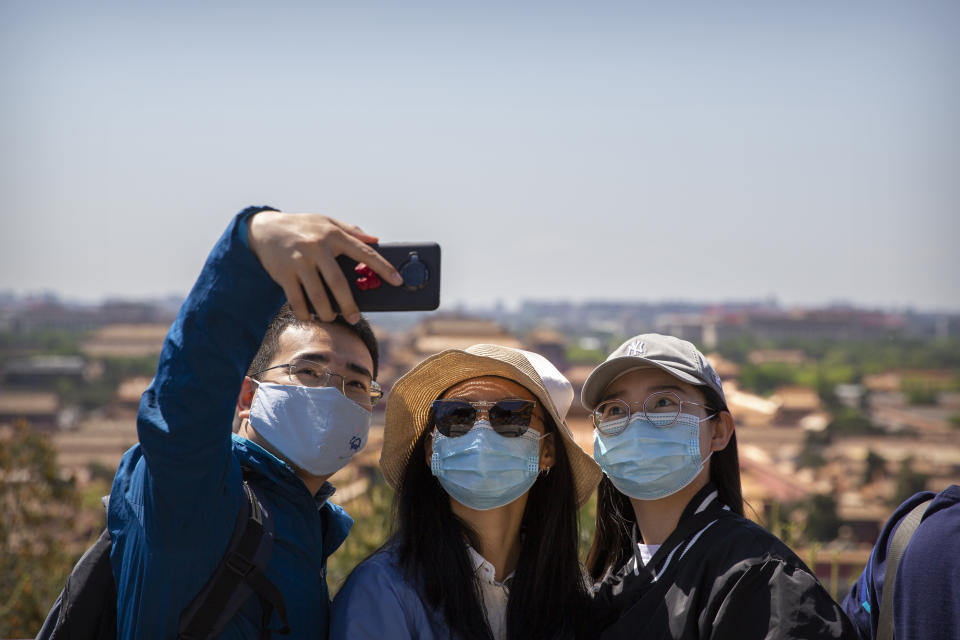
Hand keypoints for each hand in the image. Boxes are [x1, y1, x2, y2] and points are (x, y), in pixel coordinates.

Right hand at [247, 211, 402, 322]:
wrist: (264, 228)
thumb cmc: (303, 227)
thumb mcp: (326, 221)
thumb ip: (351, 230)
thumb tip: (375, 240)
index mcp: (333, 234)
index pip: (364, 252)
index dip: (383, 267)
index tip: (397, 281)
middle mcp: (317, 248)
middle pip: (338, 282)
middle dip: (349, 304)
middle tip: (356, 318)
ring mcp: (299, 261)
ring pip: (317, 295)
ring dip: (327, 312)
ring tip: (333, 318)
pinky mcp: (283, 273)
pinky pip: (296, 299)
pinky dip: (304, 312)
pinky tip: (310, 317)